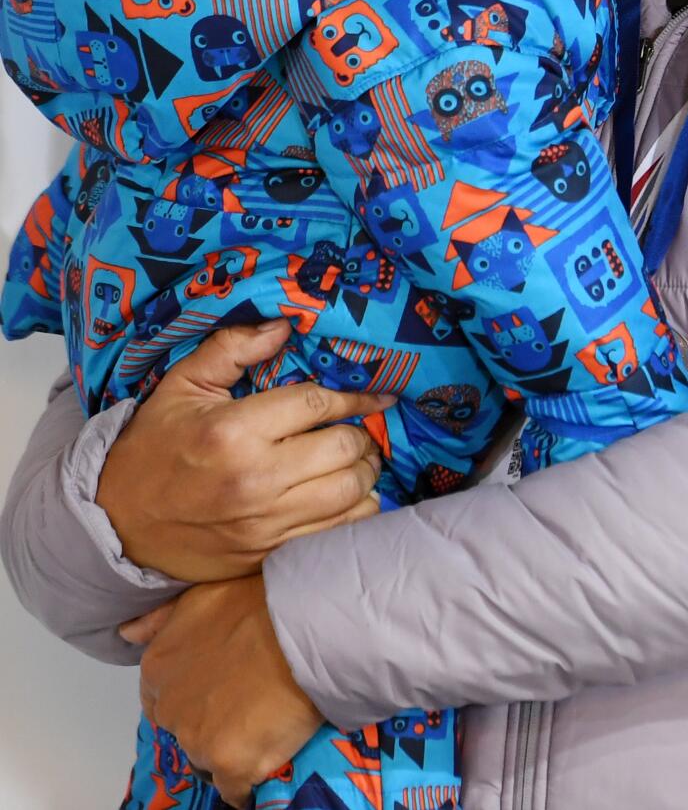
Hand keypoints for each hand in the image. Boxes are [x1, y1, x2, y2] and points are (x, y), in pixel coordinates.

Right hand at [97, 320, 391, 580]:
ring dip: (365, 473)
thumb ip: (234, 347)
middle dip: (361, 436)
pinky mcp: (267, 555)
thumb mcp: (183, 384)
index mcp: (234, 430)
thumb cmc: (155, 446)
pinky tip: (348, 497)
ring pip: (350, 495)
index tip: (378, 396)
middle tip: (359, 429)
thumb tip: (284, 325)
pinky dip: (354, 513)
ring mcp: (264, 524)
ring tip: (358, 461)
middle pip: (343, 450)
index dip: (354, 397)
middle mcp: (255, 479)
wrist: (117, 521)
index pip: (316, 404)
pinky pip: (335, 534)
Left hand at [134, 575, 321, 807]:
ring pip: (208, 760)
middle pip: (184, 731)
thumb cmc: (256, 601)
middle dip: (208, 724)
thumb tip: (126, 634)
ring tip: (262, 727)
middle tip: (244, 706)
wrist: (303, 623)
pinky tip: (267, 760)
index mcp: (157, 668)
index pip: (161, 699)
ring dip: (229, 749)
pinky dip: (248, 781)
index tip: (218, 691)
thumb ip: (160, 620)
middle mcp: (170, 708)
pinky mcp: (230, 765)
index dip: (192, 697)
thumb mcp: (199, 596)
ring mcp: (198, 740)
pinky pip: (235, 789)